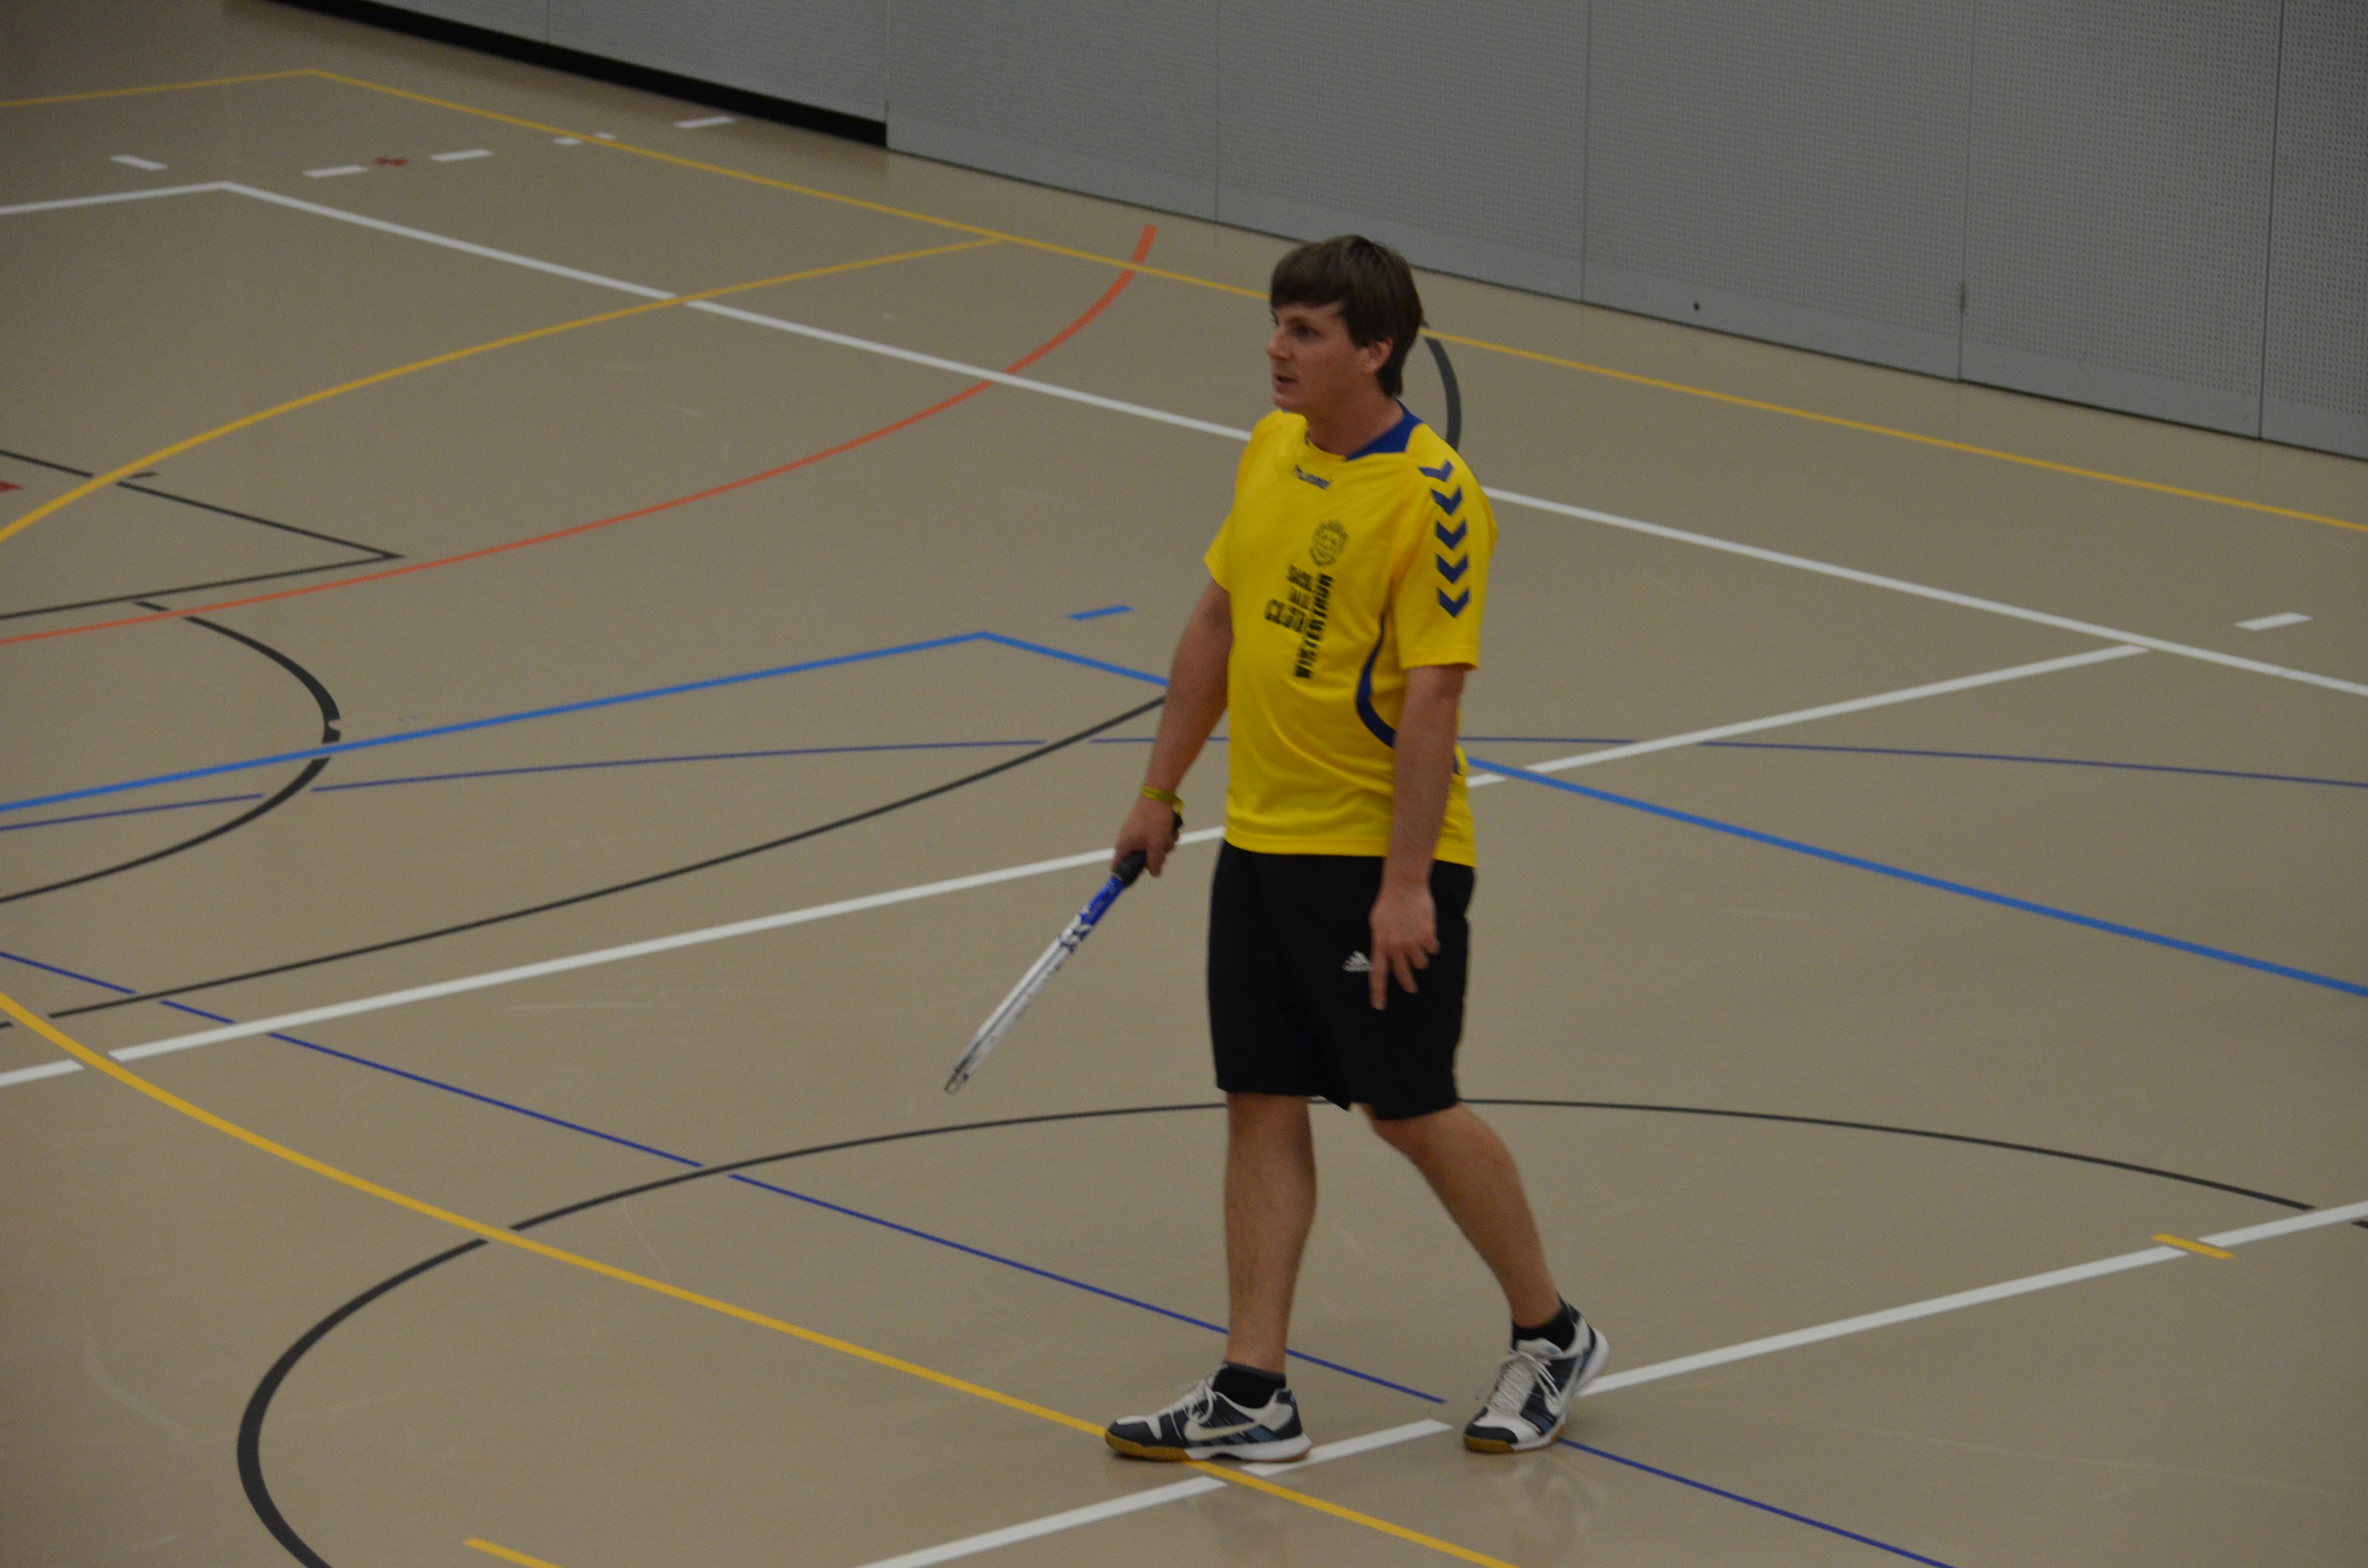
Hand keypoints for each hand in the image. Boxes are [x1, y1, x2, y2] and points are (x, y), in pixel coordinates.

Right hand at [1114, 794, 1182, 876]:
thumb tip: (1154, 873)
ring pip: (1152, 849)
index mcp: (1124, 846)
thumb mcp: (1156, 844)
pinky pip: (1156, 839)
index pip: (1117, 867)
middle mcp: (1128, 841)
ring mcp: (1137, 834)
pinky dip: (1164, 836)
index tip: (1137, 877)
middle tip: (1161, 850)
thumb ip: (1155, 862)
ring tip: (1168, 834)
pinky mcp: (1146, 828)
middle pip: (1140, 860)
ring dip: (1164, 845)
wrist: (1158, 794)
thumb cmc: (1154, 819)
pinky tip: (1170, 829)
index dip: (1126, 875)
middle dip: (1155, 856)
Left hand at [1367, 878, 1436, 1008]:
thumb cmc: (1388, 904)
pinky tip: (1427, 934)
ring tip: (1418, 945)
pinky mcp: (1427, 935)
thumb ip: (1381, 942)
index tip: (1379, 1006)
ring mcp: (1412, 942)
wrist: (1404, 887)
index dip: (1378, 992)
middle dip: (1408, 984)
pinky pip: (1432, 950)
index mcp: (1381, 944)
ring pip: (1421, 963)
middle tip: (1411, 989)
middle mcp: (1396, 947)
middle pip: (1402, 975)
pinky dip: (1431, 945)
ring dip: (1420, 958)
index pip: (1378, 973)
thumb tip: (1385, 955)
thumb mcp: (1376, 924)